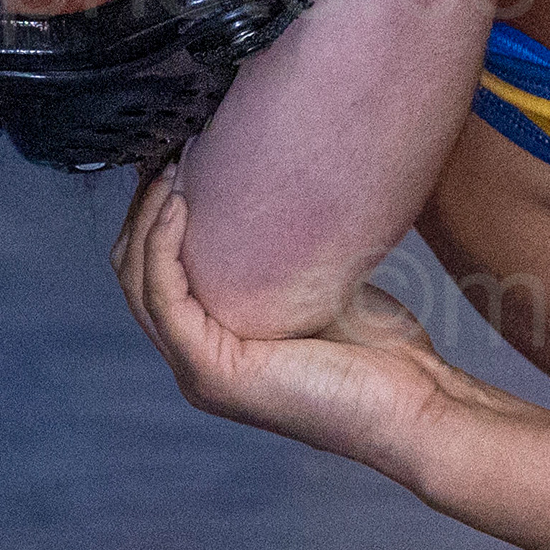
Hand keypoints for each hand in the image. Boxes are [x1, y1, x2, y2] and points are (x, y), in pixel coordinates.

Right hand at [116, 178, 516, 476]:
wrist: (415, 404)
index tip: (181, 150)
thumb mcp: (321, 287)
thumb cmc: (382, 350)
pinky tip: (179, 202)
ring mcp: (199, 370)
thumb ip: (288, 257)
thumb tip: (285, 184)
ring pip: (140, 282)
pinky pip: (165, 299)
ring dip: (147, 217)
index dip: (154, 211)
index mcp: (214, 344)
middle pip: (134, 273)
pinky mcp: (214, 373)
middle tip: (171, 146)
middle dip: (143, 206)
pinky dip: (162, 245)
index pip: (153, 273)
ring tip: (173, 161)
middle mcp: (196, 360)